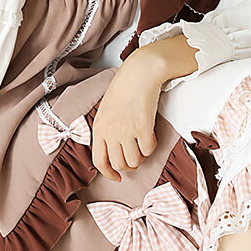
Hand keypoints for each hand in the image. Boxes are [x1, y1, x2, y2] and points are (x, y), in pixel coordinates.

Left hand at [92, 52, 162, 181]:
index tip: (117, 177)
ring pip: (134, 161)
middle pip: (119, 165)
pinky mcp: (143, 128)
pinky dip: (151, 146)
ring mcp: (126, 131)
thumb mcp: (106, 112)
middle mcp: (110, 133)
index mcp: (98, 129)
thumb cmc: (124, 89)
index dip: (109, 173)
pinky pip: (148, 150)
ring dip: (141, 157)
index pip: (99, 161)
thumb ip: (106, 132)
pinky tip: (150, 135)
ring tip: (142, 144)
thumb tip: (114, 152)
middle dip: (129, 165)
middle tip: (135, 157)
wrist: (139, 73)